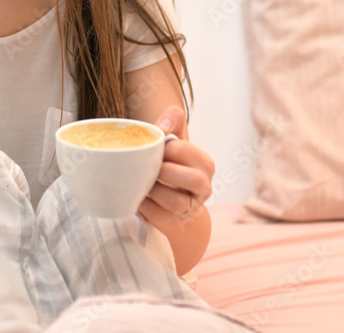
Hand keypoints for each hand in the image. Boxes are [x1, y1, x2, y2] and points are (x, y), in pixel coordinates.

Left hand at [138, 105, 214, 222]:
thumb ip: (172, 120)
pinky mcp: (176, 223)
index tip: (154, 148)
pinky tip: (139, 196)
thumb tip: (162, 127)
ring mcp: (192, 207)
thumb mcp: (173, 138)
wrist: (167, 199)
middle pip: (192, 179)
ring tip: (143, 183)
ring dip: (154, 190)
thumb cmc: (168, 163)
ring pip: (176, 202)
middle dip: (164, 171)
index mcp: (204, 163)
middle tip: (149, 167)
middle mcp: (204, 186)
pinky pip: (160, 217)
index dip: (164, 148)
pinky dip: (146, 206)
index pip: (182, 149)